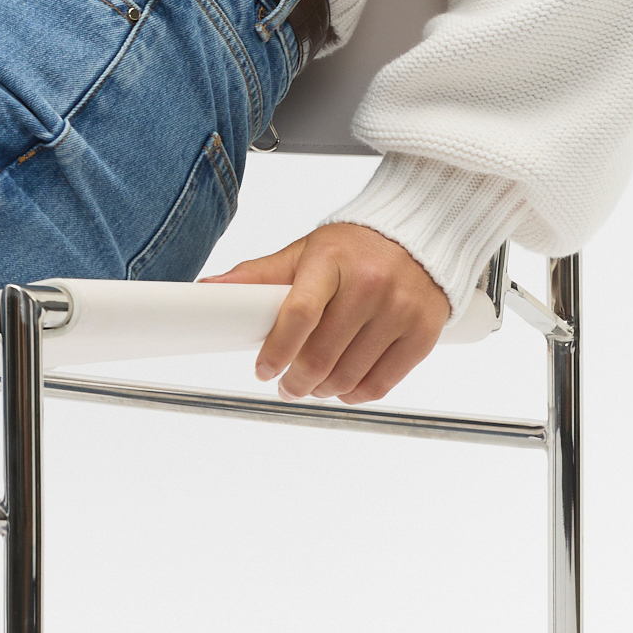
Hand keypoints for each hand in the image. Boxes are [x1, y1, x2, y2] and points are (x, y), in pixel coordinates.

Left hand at [204, 223, 451, 400]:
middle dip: (295, 381)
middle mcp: (371, 285)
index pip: (299, 314)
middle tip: (285, 386)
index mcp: (332, 261)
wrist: (419, 236)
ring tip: (311, 387)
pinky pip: (382, 384)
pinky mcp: (423, 333)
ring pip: (349, 376)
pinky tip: (342, 388)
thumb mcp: (305, 252)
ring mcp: (401, 310)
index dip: (277, 350)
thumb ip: (259, 274)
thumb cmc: (353, 249)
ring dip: (322, 391)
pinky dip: (355, 395)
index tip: (263, 369)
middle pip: (322, 354)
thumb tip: (209, 289)